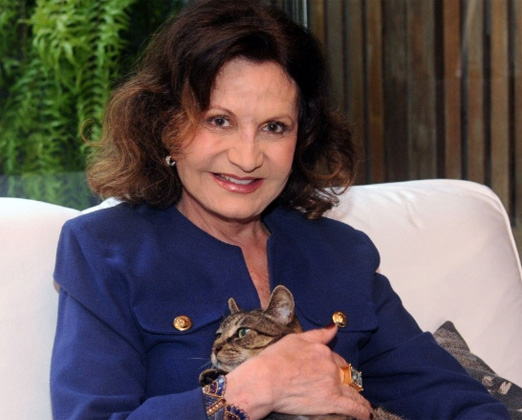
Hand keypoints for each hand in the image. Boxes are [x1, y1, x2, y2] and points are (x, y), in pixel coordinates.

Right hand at [224, 325, 372, 419]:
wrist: (266, 380)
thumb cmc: (275, 359)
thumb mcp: (295, 339)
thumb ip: (317, 334)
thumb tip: (334, 326)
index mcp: (322, 350)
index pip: (335, 357)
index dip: (336, 364)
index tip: (335, 370)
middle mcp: (330, 366)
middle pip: (344, 373)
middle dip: (347, 380)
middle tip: (349, 387)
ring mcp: (332, 384)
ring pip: (352, 391)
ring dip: (359, 398)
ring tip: (364, 405)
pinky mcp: (331, 401)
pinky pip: (352, 407)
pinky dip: (361, 411)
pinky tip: (366, 414)